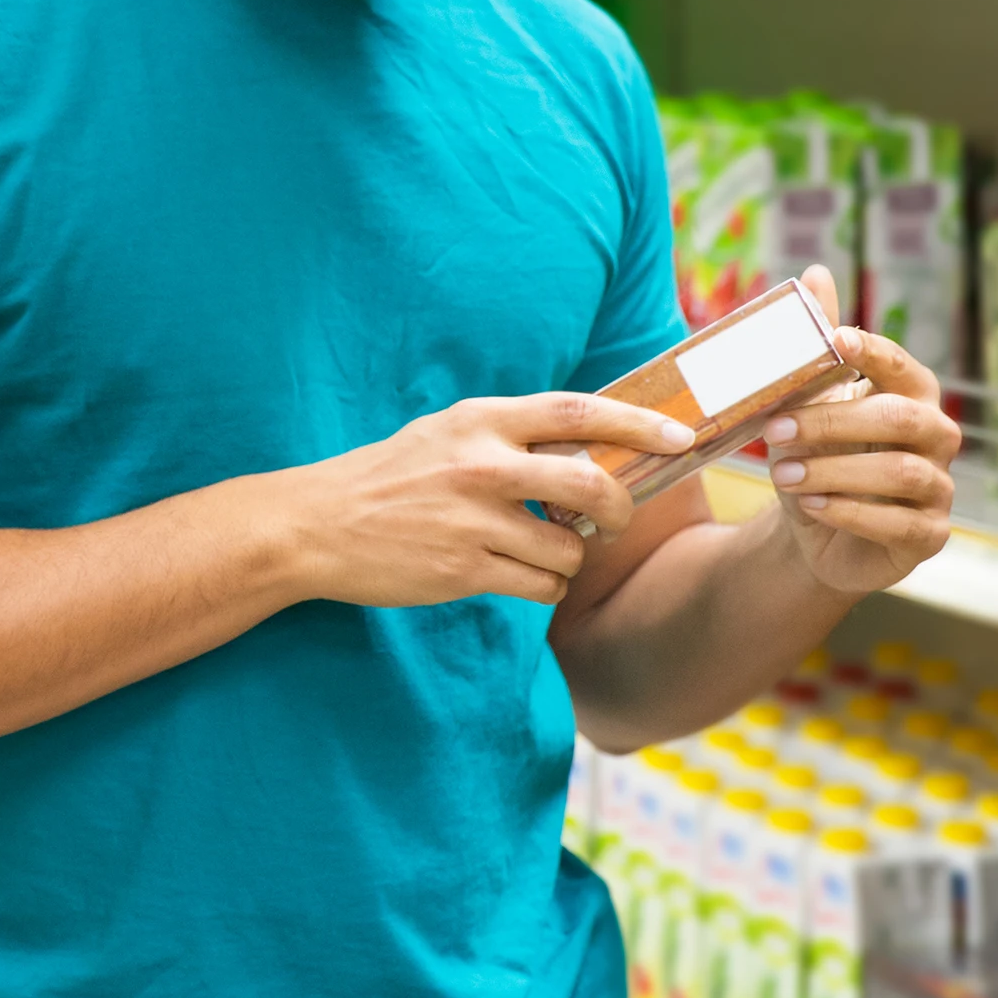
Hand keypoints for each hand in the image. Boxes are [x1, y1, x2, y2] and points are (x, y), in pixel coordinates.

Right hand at [287, 393, 694, 608]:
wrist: (315, 525)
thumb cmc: (389, 477)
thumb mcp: (447, 434)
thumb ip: (509, 434)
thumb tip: (589, 442)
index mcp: (481, 420)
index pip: (578, 411)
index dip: (639, 421)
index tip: (681, 434)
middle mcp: (482, 464)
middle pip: (590, 480)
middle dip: (621, 506)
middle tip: (617, 518)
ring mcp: (473, 519)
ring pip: (568, 547)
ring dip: (571, 557)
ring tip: (542, 553)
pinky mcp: (463, 569)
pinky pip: (540, 585)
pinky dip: (544, 585)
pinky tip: (518, 575)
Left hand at [763, 267, 960, 595]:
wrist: (814, 531)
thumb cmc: (817, 456)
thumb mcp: (807, 402)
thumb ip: (816, 344)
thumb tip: (817, 271)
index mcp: (911, 394)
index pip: (900, 365)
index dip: (871, 351)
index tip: (834, 340)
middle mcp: (936, 435)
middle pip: (900, 418)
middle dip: (833, 421)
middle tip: (777, 428)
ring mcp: (939, 487)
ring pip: (899, 472)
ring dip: (832, 470)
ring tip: (781, 474)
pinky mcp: (930, 535)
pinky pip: (898, 522)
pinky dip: (848, 511)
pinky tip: (810, 506)